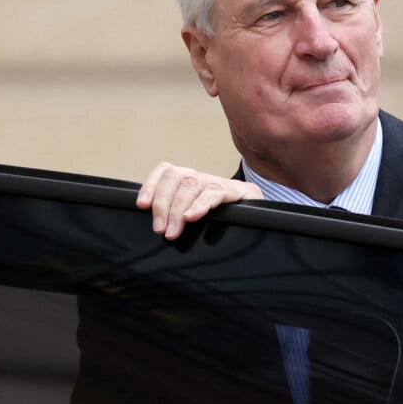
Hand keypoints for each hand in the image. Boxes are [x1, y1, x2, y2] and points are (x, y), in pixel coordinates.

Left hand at [136, 162, 262, 239]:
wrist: (261, 221)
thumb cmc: (224, 224)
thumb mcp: (196, 221)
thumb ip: (176, 220)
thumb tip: (157, 228)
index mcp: (189, 182)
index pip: (166, 172)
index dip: (151, 185)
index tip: (142, 205)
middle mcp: (202, 178)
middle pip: (176, 176)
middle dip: (163, 204)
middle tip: (160, 229)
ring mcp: (220, 183)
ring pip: (193, 184)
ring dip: (178, 209)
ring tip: (173, 231)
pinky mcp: (239, 191)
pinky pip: (216, 192)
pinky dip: (201, 204)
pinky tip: (193, 217)